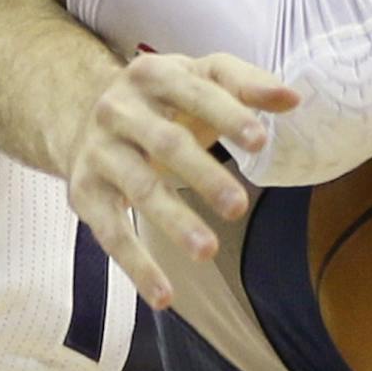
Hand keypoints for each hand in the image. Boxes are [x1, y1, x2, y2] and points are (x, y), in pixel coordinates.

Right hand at [66, 52, 299, 310]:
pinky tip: (165, 297)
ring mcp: (99, 151)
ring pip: (138, 188)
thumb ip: (246, 85)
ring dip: (172, 221)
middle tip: (239, 207)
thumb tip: (293, 98)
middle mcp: (119, 109)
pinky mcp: (84, 192)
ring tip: (208, 251)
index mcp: (153, 73)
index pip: (195, 92)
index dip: (227, 115)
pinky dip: (136, 267)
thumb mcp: (198, 78)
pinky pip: (110, 233)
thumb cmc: (162, 100)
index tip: (260, 141)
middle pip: (164, 142)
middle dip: (201, 174)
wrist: (77, 113)